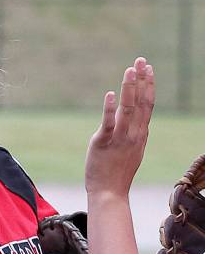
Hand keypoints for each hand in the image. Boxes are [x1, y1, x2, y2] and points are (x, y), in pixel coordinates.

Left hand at [85, 57, 153, 197]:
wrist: (109, 193)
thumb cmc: (118, 171)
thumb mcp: (132, 149)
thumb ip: (133, 132)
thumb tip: (134, 119)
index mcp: (141, 134)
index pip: (148, 105)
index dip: (149, 85)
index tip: (149, 69)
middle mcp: (134, 134)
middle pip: (142, 102)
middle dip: (143, 80)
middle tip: (141, 60)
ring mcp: (120, 138)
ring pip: (128, 109)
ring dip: (130, 88)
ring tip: (130, 70)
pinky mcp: (104, 143)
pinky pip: (109, 123)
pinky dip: (110, 108)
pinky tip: (110, 94)